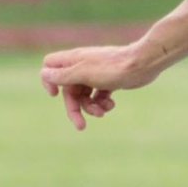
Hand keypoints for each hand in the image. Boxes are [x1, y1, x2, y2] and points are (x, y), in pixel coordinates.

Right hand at [41, 43, 156, 130]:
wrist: (142, 65)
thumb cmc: (112, 68)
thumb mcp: (83, 73)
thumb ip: (64, 75)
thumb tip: (45, 74)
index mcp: (73, 60)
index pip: (50, 67)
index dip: (49, 82)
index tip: (55, 95)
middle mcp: (82, 66)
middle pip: (69, 90)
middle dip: (74, 108)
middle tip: (81, 126)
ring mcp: (96, 74)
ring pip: (84, 95)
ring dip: (91, 107)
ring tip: (103, 111)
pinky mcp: (109, 81)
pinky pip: (98, 96)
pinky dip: (102, 103)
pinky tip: (111, 105)